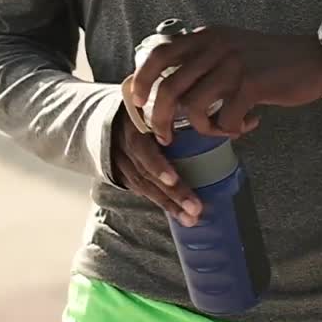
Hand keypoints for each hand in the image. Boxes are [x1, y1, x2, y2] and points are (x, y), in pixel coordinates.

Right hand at [111, 108, 204, 225]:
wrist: (108, 117)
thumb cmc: (143, 108)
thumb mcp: (152, 102)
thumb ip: (171, 109)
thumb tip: (213, 119)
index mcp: (132, 126)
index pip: (141, 149)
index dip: (156, 166)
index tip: (172, 180)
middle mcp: (124, 148)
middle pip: (146, 174)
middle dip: (172, 193)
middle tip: (195, 209)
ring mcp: (121, 164)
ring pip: (144, 188)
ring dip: (169, 205)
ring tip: (190, 219)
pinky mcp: (122, 176)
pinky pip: (142, 192)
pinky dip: (162, 203)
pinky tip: (180, 214)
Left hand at [129, 26, 321, 142]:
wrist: (313, 59)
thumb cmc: (268, 61)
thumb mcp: (229, 48)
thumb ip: (201, 59)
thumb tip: (169, 86)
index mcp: (205, 37)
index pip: (158, 56)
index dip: (142, 81)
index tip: (137, 103)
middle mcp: (214, 46)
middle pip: (168, 88)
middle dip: (159, 119)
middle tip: (165, 136)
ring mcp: (232, 64)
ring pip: (194, 107)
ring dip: (203, 128)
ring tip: (222, 129)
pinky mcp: (251, 84)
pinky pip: (225, 118)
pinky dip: (232, 129)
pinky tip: (247, 125)